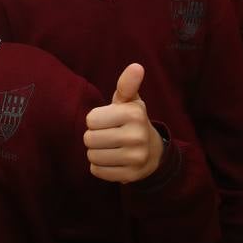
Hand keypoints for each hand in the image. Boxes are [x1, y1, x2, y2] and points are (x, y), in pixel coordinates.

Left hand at [84, 63, 163, 182]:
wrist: (153, 152)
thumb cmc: (133, 121)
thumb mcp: (131, 101)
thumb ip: (127, 84)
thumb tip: (136, 66)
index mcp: (134, 114)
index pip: (91, 119)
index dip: (96, 120)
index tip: (109, 121)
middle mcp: (137, 136)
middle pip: (89, 139)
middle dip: (94, 137)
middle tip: (108, 135)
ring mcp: (135, 158)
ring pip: (92, 156)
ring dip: (96, 152)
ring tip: (110, 148)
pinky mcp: (130, 176)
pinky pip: (97, 171)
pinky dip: (100, 167)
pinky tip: (112, 160)